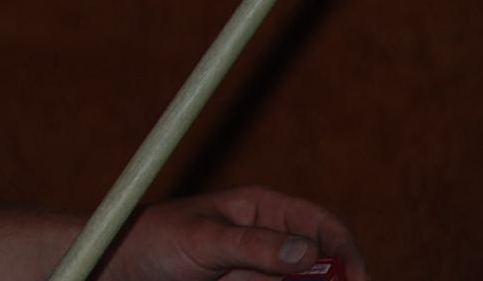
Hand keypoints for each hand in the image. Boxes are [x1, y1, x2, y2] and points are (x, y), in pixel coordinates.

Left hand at [99, 186, 366, 280]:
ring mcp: (261, 271)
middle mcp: (270, 240)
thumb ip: (252, 245)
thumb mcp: (202, 240)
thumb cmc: (154, 240)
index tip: (358, 280)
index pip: (323, 226)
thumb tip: (307, 252)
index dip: (348, 252)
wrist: (123, 268)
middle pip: (324, 264)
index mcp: (263, 209)